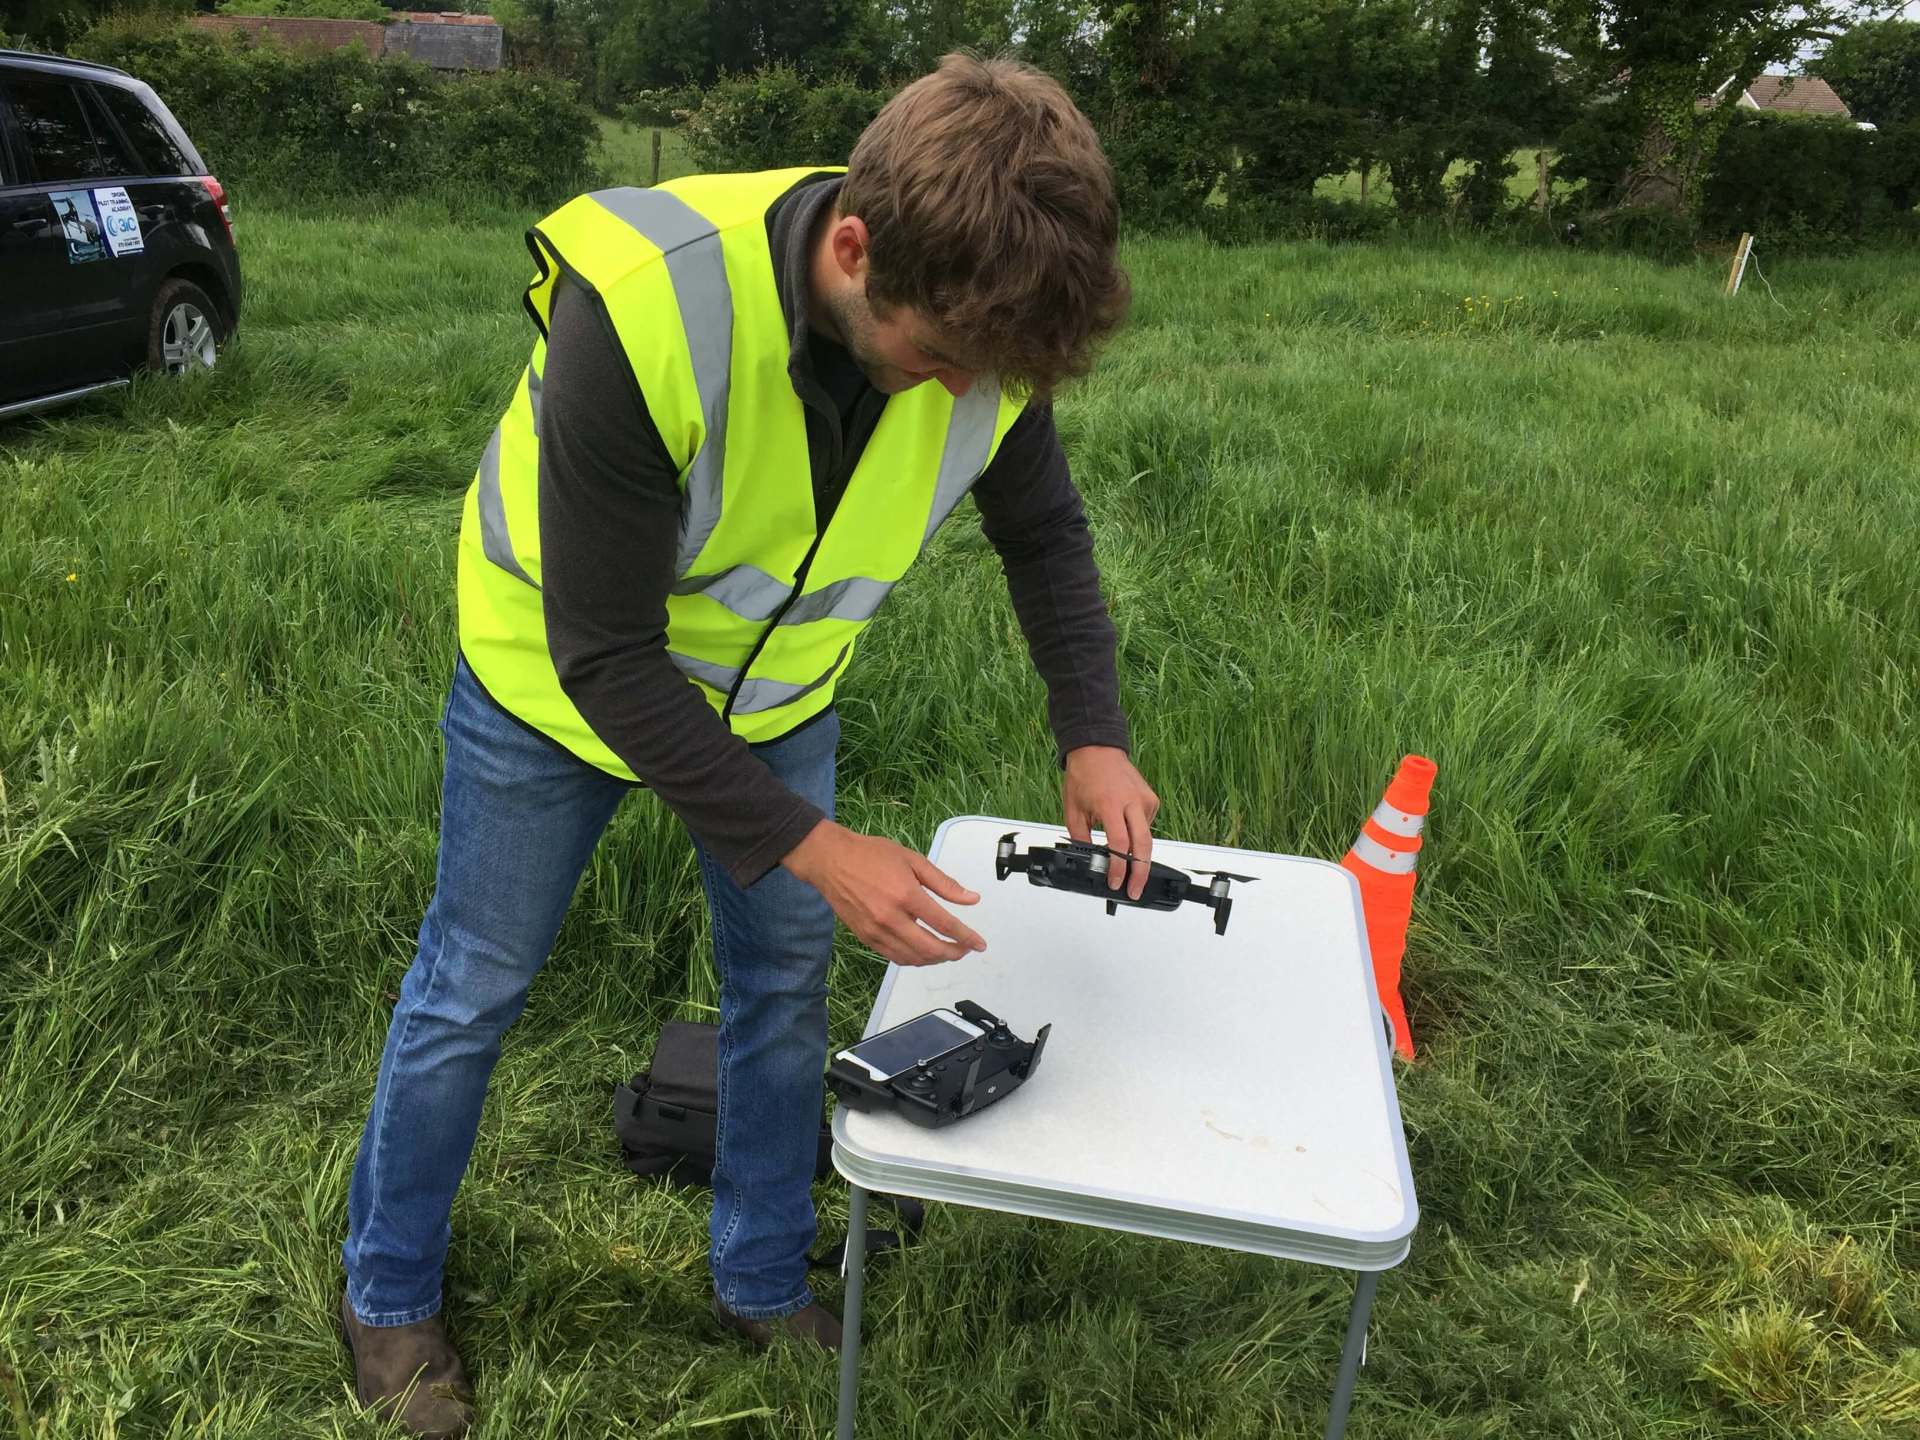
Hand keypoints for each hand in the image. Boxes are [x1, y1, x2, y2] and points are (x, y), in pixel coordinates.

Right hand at [782, 820, 986, 966]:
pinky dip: (914, 959)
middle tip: (966, 949)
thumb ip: (944, 883)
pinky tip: (923, 952)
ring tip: (947, 951)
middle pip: (931, 948)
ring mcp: (877, 931)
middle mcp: (891, 918)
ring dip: (935, 959)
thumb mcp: (912, 860)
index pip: (944, 924)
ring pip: (913, 958)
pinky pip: (895, 957)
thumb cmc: (870, 855)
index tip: (980, 944)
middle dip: (954, 953)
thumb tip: (971, 899)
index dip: (966, 937)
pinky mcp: (866, 938)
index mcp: (906, 894)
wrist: (830, 860)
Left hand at [1062, 745, 1160, 899]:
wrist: (1097, 749)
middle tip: (1134, 890)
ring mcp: (1145, 800)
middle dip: (1140, 873)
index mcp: (1109, 804)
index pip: (1119, 844)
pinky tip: (1127, 835)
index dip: (1119, 868)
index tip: (1116, 882)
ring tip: (1131, 874)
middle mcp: (1131, 802)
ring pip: (1147, 838)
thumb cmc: (1084, 776)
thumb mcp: (1073, 811)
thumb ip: (1081, 838)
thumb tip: (1090, 861)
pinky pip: (1146, 826)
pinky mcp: (1152, 799)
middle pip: (1143, 845)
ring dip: (1139, 857)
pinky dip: (1138, 836)